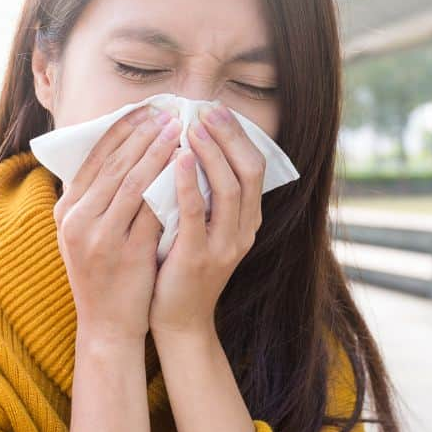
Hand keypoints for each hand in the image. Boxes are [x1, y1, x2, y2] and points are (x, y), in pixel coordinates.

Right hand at [52, 103, 181, 347]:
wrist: (107, 325)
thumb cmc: (101, 274)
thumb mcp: (83, 233)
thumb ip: (95, 196)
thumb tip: (120, 150)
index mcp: (66, 210)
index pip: (94, 158)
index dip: (121, 130)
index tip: (145, 110)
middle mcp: (78, 221)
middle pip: (114, 165)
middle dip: (143, 134)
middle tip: (168, 112)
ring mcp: (101, 238)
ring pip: (133, 183)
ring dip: (158, 152)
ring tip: (179, 131)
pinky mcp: (127, 254)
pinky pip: (152, 211)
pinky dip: (169, 186)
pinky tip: (186, 169)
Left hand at [149, 101, 265, 342]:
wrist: (178, 321)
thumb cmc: (182, 269)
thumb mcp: (203, 228)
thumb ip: (204, 196)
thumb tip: (191, 148)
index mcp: (247, 221)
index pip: (253, 168)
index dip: (238, 136)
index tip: (216, 111)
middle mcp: (243, 231)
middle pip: (248, 171)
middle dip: (229, 136)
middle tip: (206, 110)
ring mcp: (224, 245)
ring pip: (228, 187)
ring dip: (211, 152)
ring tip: (191, 126)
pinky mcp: (199, 257)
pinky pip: (197, 212)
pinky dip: (189, 181)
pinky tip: (177, 158)